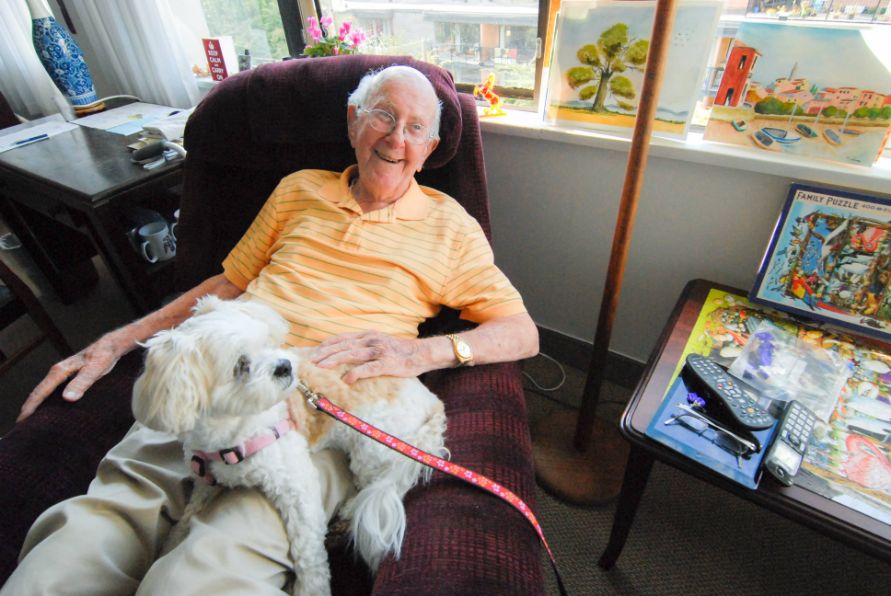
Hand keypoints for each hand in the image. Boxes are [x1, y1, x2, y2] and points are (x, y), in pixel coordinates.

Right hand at [17, 331, 129, 421]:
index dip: (31, 407)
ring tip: (32, 420)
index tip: (22, 420)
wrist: (110, 346)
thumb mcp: (95, 369)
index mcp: (60, 371)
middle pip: (38, 392)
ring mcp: (62, 373)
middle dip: (29, 408)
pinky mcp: (68, 375)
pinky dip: (46, 400)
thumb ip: (82, 382)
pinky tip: (49, 408)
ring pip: (44, 391)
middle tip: (22, 425)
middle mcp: (57, 372)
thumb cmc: (103, 356)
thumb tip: (67, 398)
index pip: (40, 392)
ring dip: (37, 404)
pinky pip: (52, 390)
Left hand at [311, 331, 428, 383]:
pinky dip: (356, 373)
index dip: (326, 345)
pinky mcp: (387, 363)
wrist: (422, 353)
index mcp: (368, 335)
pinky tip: (346, 379)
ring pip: (352, 354)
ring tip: (321, 367)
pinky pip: (369, 368)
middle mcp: (371, 340)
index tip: (314, 352)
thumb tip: (346, 354)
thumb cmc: (399, 351)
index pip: (342, 338)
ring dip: (334, 360)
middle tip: (311, 361)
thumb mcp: (379, 342)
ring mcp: (379, 351)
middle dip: (325, 353)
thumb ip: (364, 346)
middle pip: (343, 345)